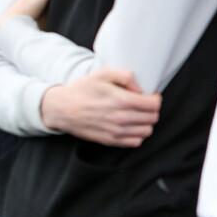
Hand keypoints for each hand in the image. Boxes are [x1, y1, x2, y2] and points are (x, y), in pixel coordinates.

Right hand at [40, 68, 160, 146]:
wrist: (61, 109)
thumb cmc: (82, 89)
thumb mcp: (101, 74)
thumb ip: (125, 76)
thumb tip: (141, 90)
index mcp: (121, 100)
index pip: (154, 104)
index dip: (155, 98)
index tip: (148, 95)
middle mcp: (121, 118)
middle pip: (153, 117)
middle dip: (151, 110)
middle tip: (142, 104)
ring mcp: (115, 132)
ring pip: (147, 131)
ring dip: (145, 122)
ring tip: (136, 115)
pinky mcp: (110, 141)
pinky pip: (135, 142)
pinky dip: (137, 134)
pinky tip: (129, 125)